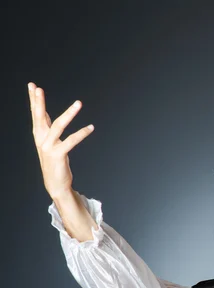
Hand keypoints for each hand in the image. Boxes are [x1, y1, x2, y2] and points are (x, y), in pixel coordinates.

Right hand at [28, 82, 94, 198]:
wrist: (55, 184)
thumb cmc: (54, 162)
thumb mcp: (49, 142)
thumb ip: (48, 128)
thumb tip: (45, 113)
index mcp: (39, 135)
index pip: (36, 114)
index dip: (34, 100)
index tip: (32, 86)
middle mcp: (41, 139)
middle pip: (39, 116)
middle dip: (38, 102)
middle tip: (38, 88)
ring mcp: (48, 147)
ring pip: (58, 126)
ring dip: (69, 113)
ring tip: (78, 103)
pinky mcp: (58, 154)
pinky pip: (72, 141)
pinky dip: (82, 133)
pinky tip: (91, 127)